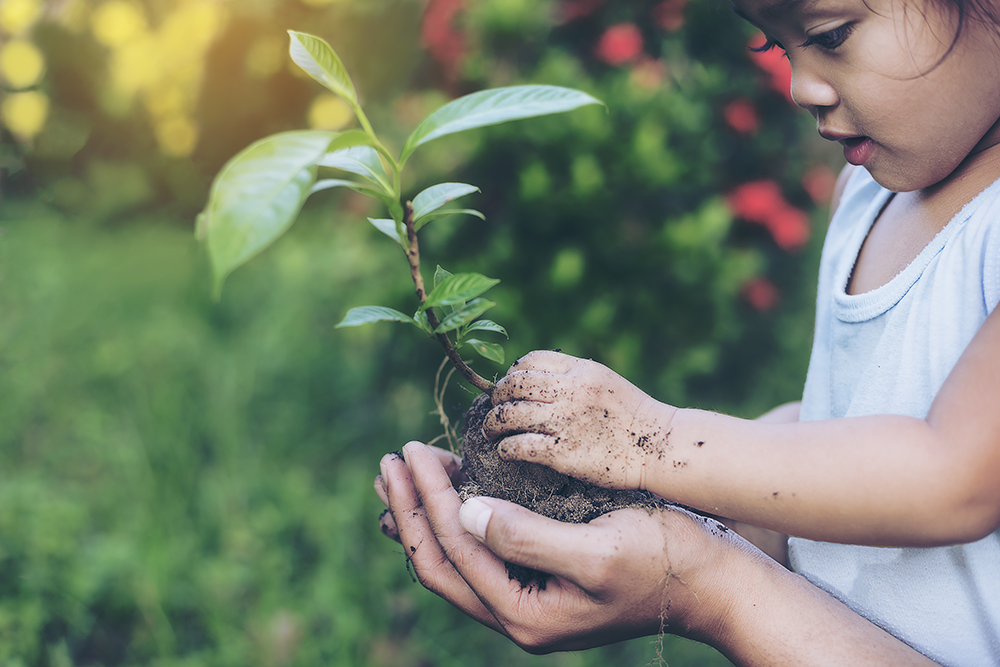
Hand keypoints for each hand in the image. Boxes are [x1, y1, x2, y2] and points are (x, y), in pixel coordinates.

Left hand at [374, 441, 738, 651]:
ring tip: (402, 475)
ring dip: (423, 517)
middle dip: (409, 510)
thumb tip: (465, 512)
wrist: (711, 584)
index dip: (426, 497)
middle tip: (389, 461)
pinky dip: (453, 524)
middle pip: (438, 564)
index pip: (454, 549)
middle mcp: (516, 618)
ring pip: (452, 562)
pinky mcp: (537, 586)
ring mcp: (525, 604)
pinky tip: (446, 497)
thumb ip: (527, 536)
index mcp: (525, 614)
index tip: (411, 449)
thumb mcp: (600, 547)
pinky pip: (476, 558)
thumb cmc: (664, 560)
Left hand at [482, 350, 676, 489]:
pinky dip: (505, 448)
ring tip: (491, 431)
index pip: (530, 360)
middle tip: (496, 409)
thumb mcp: (603, 381)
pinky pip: (519, 446)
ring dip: (493, 423)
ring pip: (509, 415)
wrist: (660, 447)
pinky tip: (506, 452)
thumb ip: (572, 377)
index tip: (510, 388)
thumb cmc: (632, 416)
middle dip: (497, 397)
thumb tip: (534, 380)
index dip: (512, 373)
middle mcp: (570, 391)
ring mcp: (565, 422)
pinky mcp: (563, 453)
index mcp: (581, 369)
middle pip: (513, 386)